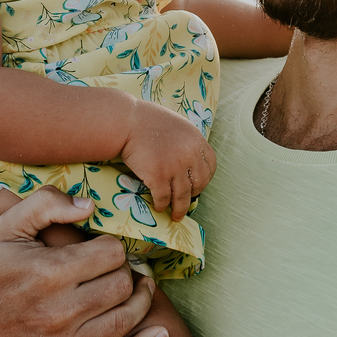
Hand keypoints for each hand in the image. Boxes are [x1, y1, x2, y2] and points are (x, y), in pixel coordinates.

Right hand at [0, 188, 166, 336]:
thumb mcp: (8, 227)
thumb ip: (47, 204)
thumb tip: (90, 205)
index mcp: (49, 274)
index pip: (111, 254)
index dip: (111, 246)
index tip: (102, 248)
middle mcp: (60, 313)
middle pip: (123, 285)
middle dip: (125, 272)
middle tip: (119, 267)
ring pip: (126, 319)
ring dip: (140, 301)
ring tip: (139, 289)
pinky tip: (161, 333)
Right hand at [120, 102, 215, 222]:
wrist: (126, 122)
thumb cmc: (147, 121)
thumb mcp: (178, 125)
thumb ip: (187, 141)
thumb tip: (191, 160)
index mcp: (196, 140)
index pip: (210, 166)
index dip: (205, 179)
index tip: (198, 186)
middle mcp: (189, 155)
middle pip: (198, 184)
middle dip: (192, 196)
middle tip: (185, 202)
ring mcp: (174, 167)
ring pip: (182, 196)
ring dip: (179, 209)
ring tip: (175, 215)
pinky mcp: (158, 176)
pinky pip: (163, 197)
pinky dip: (161, 205)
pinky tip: (158, 207)